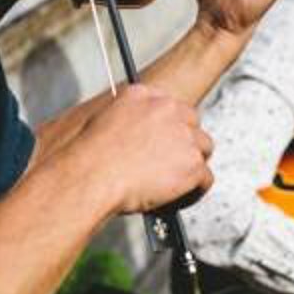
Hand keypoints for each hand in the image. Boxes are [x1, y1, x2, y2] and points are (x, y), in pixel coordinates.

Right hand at [73, 83, 212, 214]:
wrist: (90, 176)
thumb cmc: (87, 156)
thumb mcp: (99, 120)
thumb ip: (123, 119)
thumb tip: (130, 133)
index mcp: (143, 95)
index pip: (170, 106)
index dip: (169, 127)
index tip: (164, 141)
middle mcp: (166, 110)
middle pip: (192, 124)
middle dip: (184, 144)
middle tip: (171, 164)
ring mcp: (183, 135)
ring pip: (203, 149)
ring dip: (191, 165)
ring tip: (175, 183)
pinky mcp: (192, 163)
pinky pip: (206, 178)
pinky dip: (195, 191)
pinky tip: (178, 198)